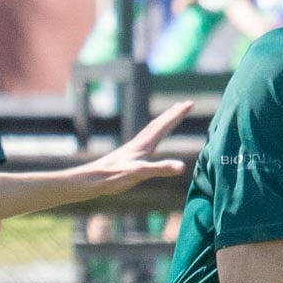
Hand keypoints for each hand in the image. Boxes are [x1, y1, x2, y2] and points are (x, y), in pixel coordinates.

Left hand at [76, 101, 192, 195]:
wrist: (92, 179)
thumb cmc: (114, 177)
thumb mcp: (140, 173)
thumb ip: (161, 169)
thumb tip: (181, 167)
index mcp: (145, 145)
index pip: (165, 125)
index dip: (178, 114)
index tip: (190, 103)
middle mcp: (139, 143)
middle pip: (158, 124)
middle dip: (173, 114)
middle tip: (185, 103)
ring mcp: (133, 149)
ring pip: (151, 130)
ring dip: (163, 122)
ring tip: (170, 117)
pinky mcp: (127, 156)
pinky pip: (144, 140)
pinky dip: (152, 135)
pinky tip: (149, 141)